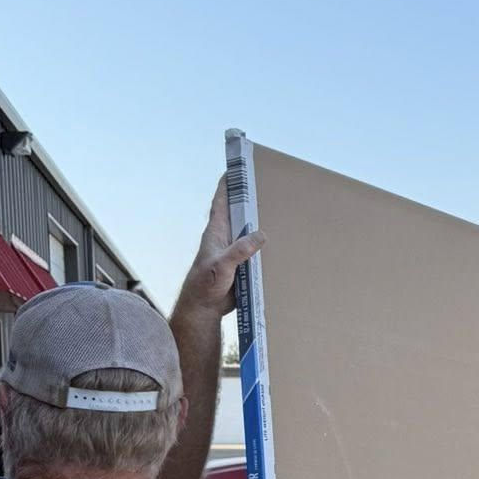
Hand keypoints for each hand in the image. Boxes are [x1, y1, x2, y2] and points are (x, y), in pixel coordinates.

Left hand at [176, 179, 263, 317]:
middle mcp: (224, 239)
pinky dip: (262, 245)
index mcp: (215, 233)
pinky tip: (275, 242)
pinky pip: (253, 250)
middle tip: (262, 185)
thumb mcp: (222, 265)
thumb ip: (239, 250)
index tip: (233, 169)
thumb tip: (261, 234)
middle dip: (246, 199)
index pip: (220, 203)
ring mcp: (232, 252)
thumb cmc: (205, 285)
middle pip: (236, 214)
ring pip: (246, 232)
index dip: (226, 186)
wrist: (203, 308)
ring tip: (274, 210)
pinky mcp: (239, 265)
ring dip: (257, 222)